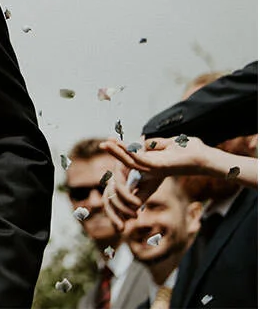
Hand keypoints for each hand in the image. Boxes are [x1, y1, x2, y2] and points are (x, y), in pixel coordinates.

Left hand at [100, 153, 161, 232]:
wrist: (159, 153)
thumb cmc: (152, 173)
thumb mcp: (146, 191)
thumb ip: (136, 202)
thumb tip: (128, 217)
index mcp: (120, 187)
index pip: (111, 204)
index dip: (113, 217)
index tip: (121, 230)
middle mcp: (116, 179)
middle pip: (108, 200)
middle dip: (113, 215)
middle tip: (123, 228)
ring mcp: (117, 172)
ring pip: (113, 193)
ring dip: (122, 206)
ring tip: (134, 215)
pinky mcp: (121, 165)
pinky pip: (120, 183)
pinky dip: (127, 195)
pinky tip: (136, 204)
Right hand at [102, 135, 257, 188]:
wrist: (207, 158)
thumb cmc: (192, 152)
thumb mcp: (170, 144)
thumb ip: (156, 144)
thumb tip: (144, 141)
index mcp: (153, 166)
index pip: (132, 161)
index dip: (119, 153)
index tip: (108, 142)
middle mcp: (152, 171)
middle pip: (128, 164)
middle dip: (115, 152)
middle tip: (102, 143)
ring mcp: (155, 170)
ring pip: (131, 163)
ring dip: (117, 152)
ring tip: (106, 143)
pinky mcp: (160, 168)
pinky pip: (140, 161)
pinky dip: (129, 153)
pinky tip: (121, 145)